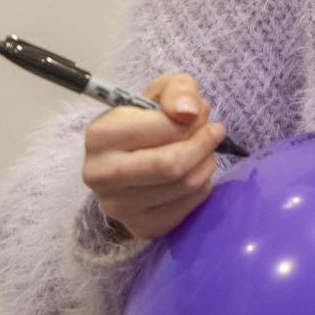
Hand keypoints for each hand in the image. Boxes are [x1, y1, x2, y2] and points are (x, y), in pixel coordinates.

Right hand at [82, 72, 225, 239]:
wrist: (130, 157)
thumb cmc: (146, 120)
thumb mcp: (160, 91)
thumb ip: (178, 89)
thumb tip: (189, 111)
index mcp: (100, 135)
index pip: (162, 128)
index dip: (194, 119)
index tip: (201, 113)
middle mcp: (100, 174)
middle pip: (172, 165)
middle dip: (203, 144)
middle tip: (214, 132)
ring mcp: (117, 206)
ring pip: (183, 186)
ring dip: (206, 163)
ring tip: (205, 150)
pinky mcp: (139, 226)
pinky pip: (186, 207)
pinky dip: (202, 186)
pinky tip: (196, 172)